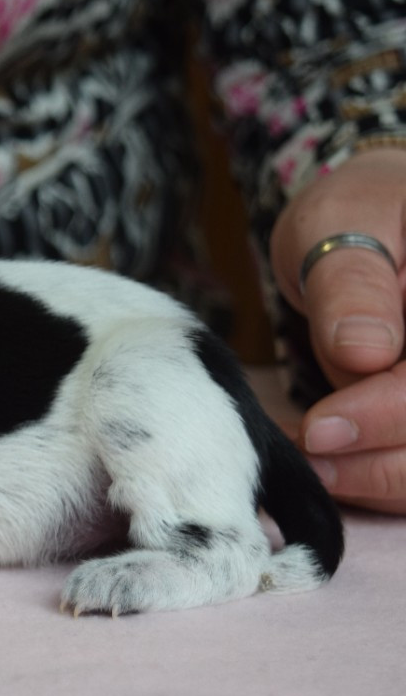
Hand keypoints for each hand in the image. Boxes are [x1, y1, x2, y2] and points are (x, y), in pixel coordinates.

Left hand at [269, 147, 405, 512]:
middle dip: (383, 459)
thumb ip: (352, 285)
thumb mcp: (340, 223)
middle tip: (306, 454)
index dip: (388, 413)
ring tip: (315, 465)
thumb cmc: (355, 216)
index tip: (317, 429)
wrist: (370, 225)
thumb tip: (366, 351)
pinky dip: (389, 479)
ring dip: (385, 478)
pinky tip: (336, 468)